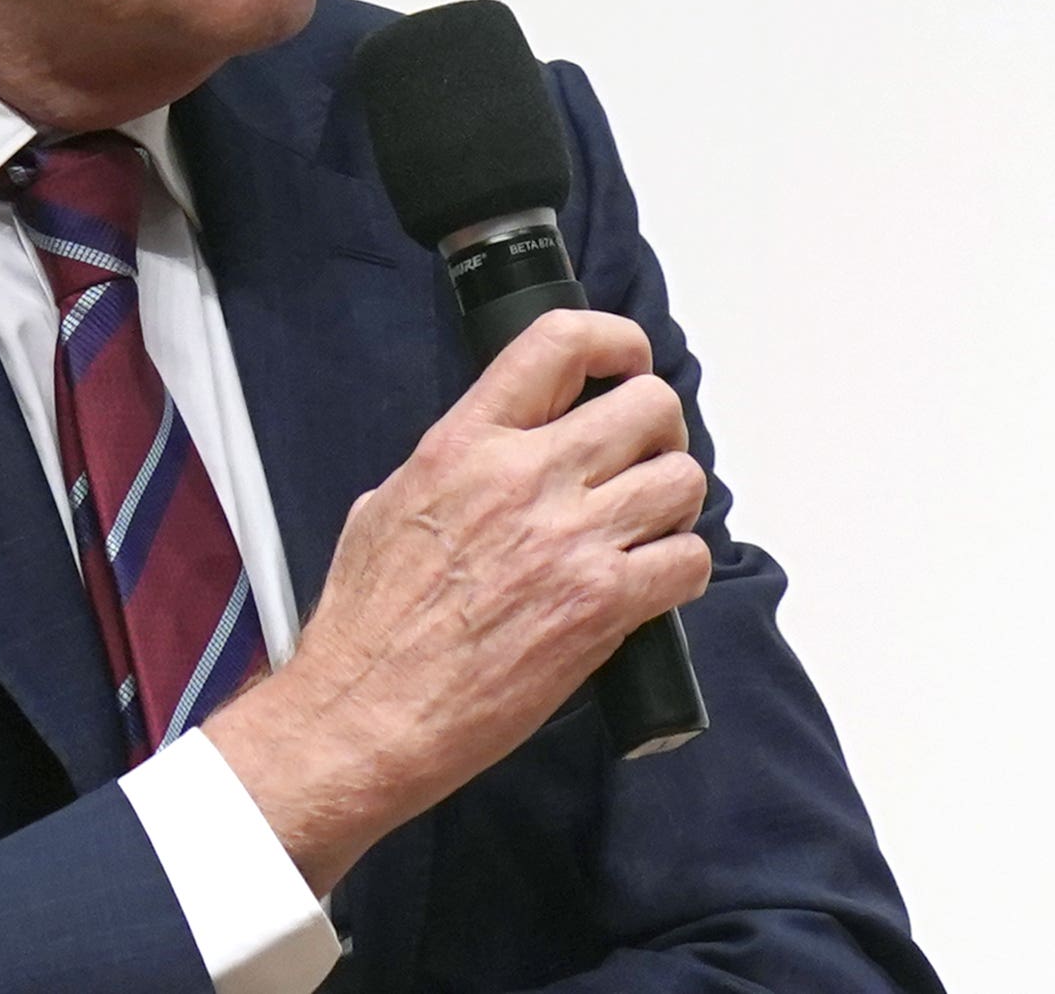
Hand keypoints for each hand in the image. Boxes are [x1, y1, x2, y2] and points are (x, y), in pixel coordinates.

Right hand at [202, 311, 711, 893]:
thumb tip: (493, 454)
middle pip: (649, 405)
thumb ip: (452, 465)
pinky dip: (682, 571)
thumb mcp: (387, 506)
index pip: (561, 342)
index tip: (626, 362)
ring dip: (675, 503)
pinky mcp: (602, 607)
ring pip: (682, 479)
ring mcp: (570, 541)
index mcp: (467, 443)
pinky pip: (689, 561)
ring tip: (646, 528)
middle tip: (642, 462)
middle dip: (659, 430)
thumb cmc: (367, 627)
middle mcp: (526, 478)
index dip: (616, 340)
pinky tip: (651, 586)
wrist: (366, 714)